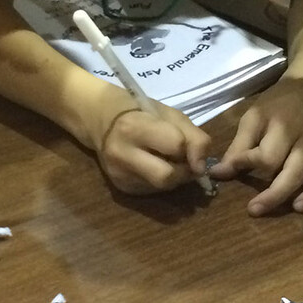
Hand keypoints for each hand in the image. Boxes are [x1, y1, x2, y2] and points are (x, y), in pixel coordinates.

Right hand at [88, 86, 210, 193]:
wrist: (99, 119)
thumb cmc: (139, 111)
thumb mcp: (169, 114)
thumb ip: (193, 137)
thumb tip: (202, 167)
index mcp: (133, 127)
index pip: (176, 146)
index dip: (191, 148)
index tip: (192, 146)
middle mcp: (122, 154)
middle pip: (167, 177)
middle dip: (184, 171)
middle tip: (186, 161)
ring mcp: (118, 174)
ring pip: (162, 188)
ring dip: (175, 178)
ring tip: (170, 161)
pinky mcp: (120, 188)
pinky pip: (152, 191)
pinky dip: (161, 181)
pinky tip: (155, 166)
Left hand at [211, 76, 302, 215]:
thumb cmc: (276, 105)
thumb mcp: (253, 117)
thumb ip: (238, 147)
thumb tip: (219, 173)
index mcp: (284, 127)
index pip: (267, 156)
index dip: (246, 165)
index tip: (229, 170)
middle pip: (295, 172)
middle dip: (274, 195)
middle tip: (254, 210)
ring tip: (297, 207)